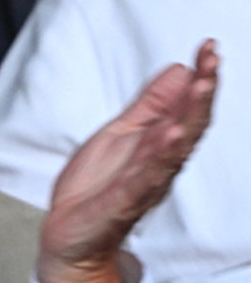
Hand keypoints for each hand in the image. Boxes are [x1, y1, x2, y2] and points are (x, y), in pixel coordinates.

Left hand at [38, 41, 218, 282]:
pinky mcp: (123, 201)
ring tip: (200, 87)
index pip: (186, 108)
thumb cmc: (97, 185)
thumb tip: (179, 70)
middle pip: (190, 124)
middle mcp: (160, 163)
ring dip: (189, 117)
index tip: (209, 48)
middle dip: (202, 92)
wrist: (70, 234)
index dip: (200, 79)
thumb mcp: (120, 133)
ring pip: (174, 149)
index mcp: (159, 145)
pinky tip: (171, 135)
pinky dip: (159, 156)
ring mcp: (144, 182)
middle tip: (213, 61)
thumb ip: (150, 106)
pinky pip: (145, 177)